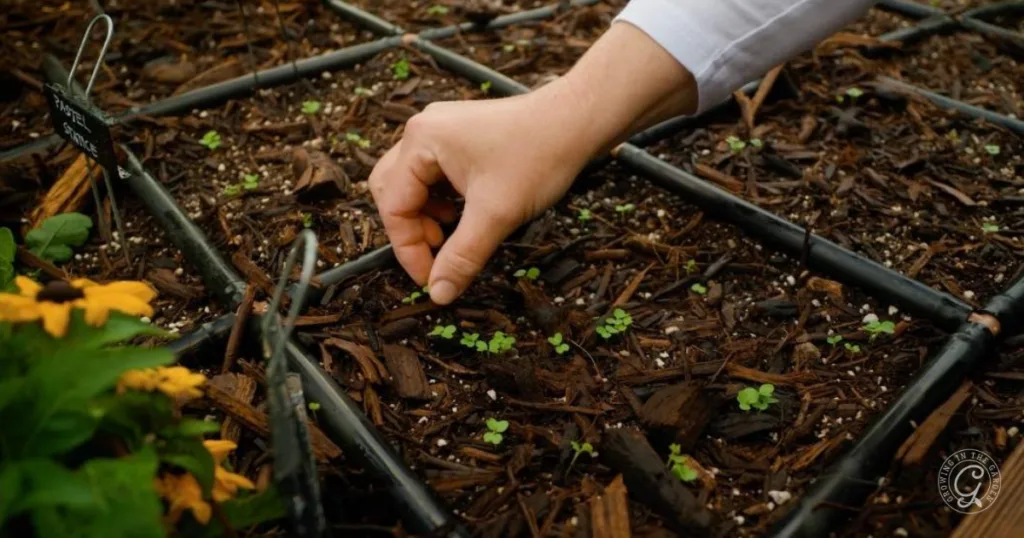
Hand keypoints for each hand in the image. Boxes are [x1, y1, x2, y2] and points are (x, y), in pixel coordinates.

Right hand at [369, 23, 695, 304]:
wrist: (578, 121)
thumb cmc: (539, 156)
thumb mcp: (497, 215)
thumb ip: (462, 257)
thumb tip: (439, 293)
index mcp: (421, 141)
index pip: (394, 206)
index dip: (408, 249)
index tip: (430, 279)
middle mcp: (423, 130)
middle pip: (394, 192)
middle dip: (412, 230)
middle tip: (438, 255)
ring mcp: (441, 130)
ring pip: (414, 185)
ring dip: (428, 217)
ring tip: (455, 236)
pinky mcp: (460, 137)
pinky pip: (434, 175)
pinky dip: (443, 202)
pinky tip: (465, 216)